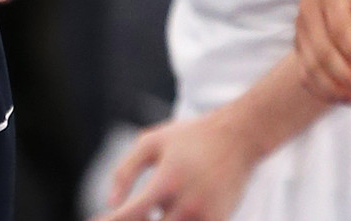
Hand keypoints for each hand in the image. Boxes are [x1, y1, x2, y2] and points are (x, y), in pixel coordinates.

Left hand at [92, 111, 258, 220]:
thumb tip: (111, 203)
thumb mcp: (152, 142)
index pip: (132, 214)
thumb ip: (125, 170)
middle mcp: (187, 204)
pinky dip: (175, 220)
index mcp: (167, 181)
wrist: (238, 138)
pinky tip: (170, 209)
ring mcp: (205, 217)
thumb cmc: (191, 137)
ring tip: (151, 207)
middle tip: (129, 212)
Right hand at [294, 0, 350, 105]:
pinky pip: (305, 73)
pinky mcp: (300, 44)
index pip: (338, 28)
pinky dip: (323, 91)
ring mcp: (300, 28)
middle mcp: (308, 10)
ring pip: (310, 66)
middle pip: (322, 51)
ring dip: (334, 89)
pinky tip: (346, 99)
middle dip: (346, 77)